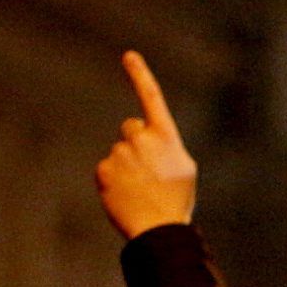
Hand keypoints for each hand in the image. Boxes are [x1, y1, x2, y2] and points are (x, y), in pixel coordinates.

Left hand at [92, 50, 197, 238]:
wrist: (158, 230)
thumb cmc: (175, 200)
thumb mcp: (183, 168)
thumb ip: (164, 145)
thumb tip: (146, 136)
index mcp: (166, 137)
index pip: (151, 98)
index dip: (140, 75)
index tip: (128, 56)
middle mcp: (142, 139)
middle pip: (130, 128)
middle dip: (135, 142)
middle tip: (149, 172)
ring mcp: (121, 154)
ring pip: (119, 151)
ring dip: (126, 166)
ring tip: (140, 190)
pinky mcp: (103, 169)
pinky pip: (106, 168)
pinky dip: (113, 180)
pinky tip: (126, 195)